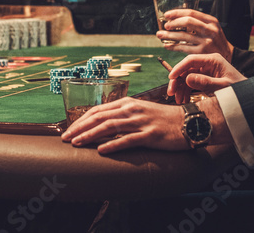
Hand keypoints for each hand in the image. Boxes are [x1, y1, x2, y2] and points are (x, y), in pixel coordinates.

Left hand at [60, 97, 188, 153]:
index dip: (81, 120)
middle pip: (99, 117)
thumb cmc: (163, 119)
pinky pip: (128, 140)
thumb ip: (123, 116)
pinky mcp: (150, 135)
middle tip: (65, 138)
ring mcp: (141, 122)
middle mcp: (132, 110)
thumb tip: (103, 126)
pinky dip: (113, 145)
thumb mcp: (141, 112)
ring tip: (76, 143)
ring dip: (90, 135)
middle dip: (79, 127)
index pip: (98, 110)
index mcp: (128, 103)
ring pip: (109, 127)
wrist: (188, 122)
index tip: (69, 130)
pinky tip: (101, 150)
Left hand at [157, 9, 232, 60]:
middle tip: (165, 25)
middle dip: (173, 23)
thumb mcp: (213, 27)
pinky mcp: (202, 52)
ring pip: (183, 36)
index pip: (192, 12)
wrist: (228, 55)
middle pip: (188, 22)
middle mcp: (210, 30)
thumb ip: (199, 22)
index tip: (167, 15)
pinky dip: (173, 46)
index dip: (177, 13)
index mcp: (211, 21)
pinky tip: (167, 45)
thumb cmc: (216, 40)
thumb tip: (177, 18)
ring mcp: (206, 42)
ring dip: (169, 35)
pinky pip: (183, 48)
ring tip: (160, 35)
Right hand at [167, 54, 244, 103]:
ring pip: (187, 77)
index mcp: (213, 60)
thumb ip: (205, 82)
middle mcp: (208, 63)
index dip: (179, 68)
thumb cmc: (238, 89)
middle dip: (178, 81)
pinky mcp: (205, 78)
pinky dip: (186, 91)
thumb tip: (187, 79)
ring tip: (178, 100)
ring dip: (181, 88)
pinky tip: (184, 100)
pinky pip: (191, 83)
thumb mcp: (222, 86)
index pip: (191, 60)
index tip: (171, 78)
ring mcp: (206, 71)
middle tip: (171, 92)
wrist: (246, 96)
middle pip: (186, 69)